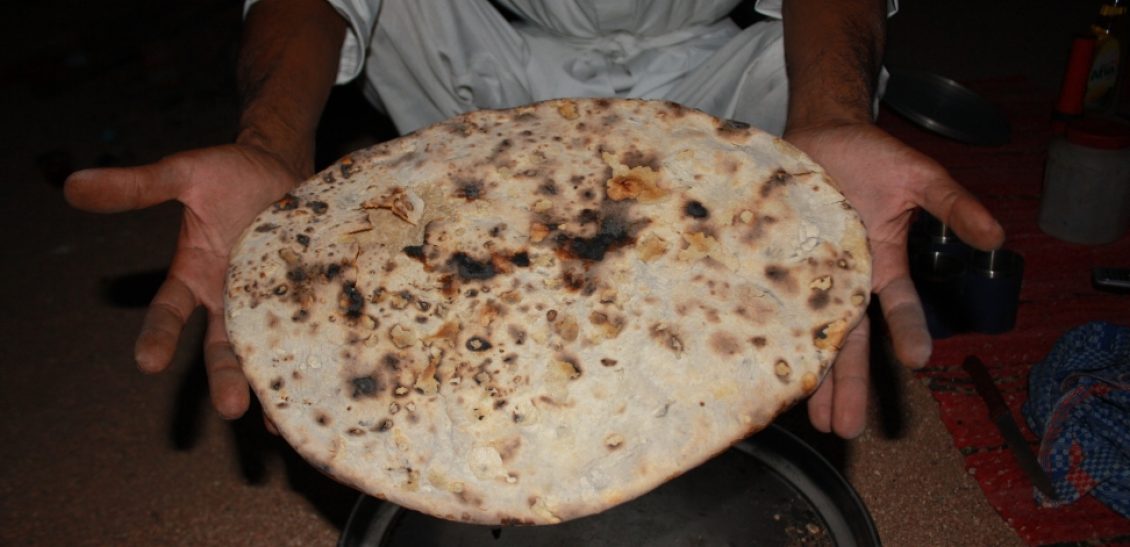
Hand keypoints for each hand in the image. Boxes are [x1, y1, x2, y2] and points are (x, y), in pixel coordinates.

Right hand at [64, 144, 303, 418]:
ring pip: (266, 351)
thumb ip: (136, 187)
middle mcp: (229, 300)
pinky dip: (313, 357)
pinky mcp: (307, 295)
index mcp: (194, 277)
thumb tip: (71, 184)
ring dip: (270, 383)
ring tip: (277, 421)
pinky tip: (322, 385)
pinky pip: (308, 331)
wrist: (282, 165)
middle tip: (230, 408)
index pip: (169, 313)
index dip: (159, 337)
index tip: (148, 363)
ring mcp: (269, 301)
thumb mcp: (184, 175)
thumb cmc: (229, 174)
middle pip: (223, 347)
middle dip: (225, 378)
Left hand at [784, 122, 1004, 437]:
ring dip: (811, 378)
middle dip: (848, 385)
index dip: (909, 333)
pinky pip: (768, 303)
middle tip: (846, 429)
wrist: (819, 134)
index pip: (898, 308)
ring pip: (809, 336)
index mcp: (880, 266)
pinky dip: (765, 333)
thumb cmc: (872, 157)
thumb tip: (997, 236)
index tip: (918, 362)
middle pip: (849, 343)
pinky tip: (760, 364)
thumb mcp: (920, 178)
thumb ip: (955, 206)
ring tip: (811, 420)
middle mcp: (843, 281)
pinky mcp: (770, 264)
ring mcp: (806, 276)